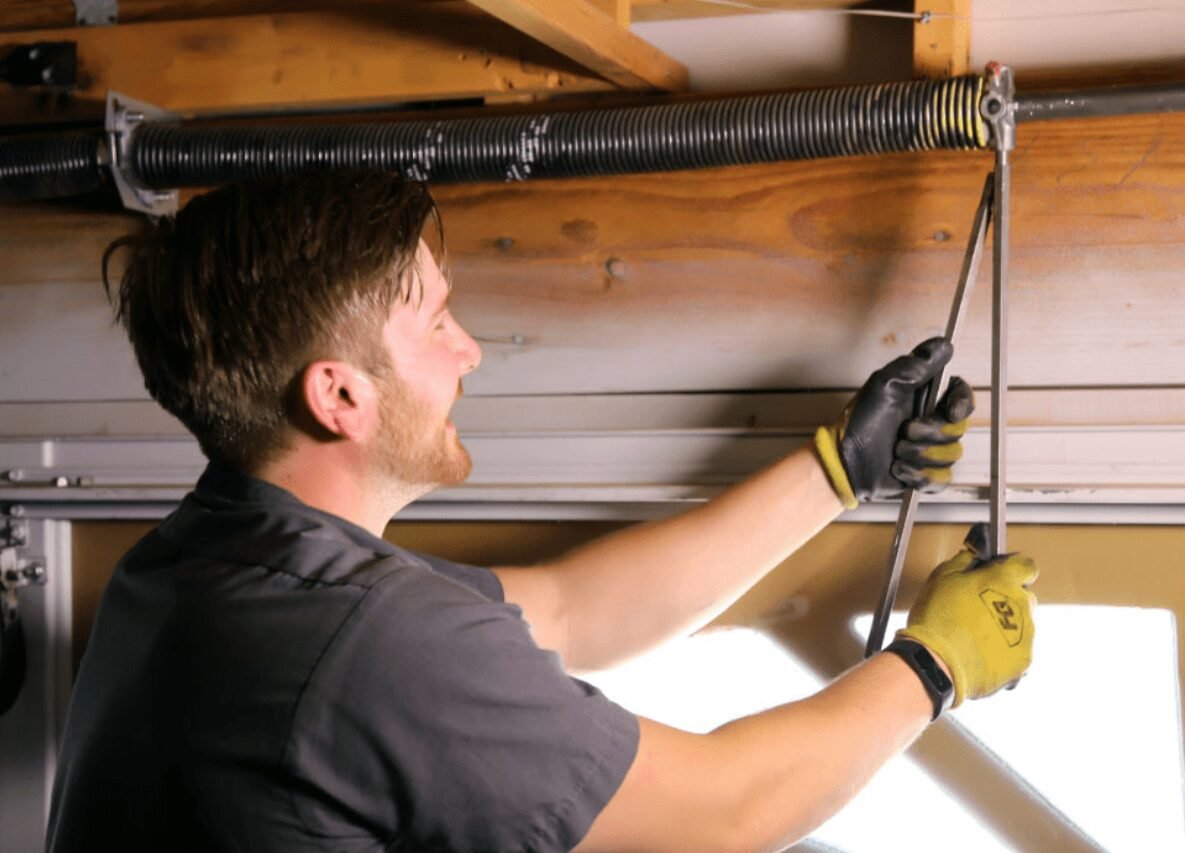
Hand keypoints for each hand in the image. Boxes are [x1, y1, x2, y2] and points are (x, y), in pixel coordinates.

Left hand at [814, 338, 973, 508]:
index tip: (952, 412)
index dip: (963, 403)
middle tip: (904, 431)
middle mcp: (933, 421)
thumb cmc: (860, 420)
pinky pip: (942, 479)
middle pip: (959, 427)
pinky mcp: (928, 474)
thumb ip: (913, 366)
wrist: (845, 461)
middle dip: (931, 432)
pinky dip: (919, 475)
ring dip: (920, 454)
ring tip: (896, 451)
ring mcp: (932, 448)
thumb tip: (944, 345)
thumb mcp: (883, 385)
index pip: (962, 395)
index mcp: (926, 397)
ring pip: (952, 454)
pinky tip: (899, 469)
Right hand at [897, 523, 1037, 706]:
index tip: (1001, 575)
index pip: (1026, 565)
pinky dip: (1004, 651)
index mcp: (1003, 580)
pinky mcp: (1023, 660)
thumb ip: (964, 561)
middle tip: (978, 609)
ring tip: (974, 635)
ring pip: (1022, 624)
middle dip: (1007, 600)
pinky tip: (980, 652)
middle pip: (1023, 596)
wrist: (937, 663)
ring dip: (1004, 626)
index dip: (1013, 569)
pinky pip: (1018, 651)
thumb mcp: (941, 577)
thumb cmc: (937, 619)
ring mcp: (1026, 635)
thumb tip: (974, 556)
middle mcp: (1021, 604)